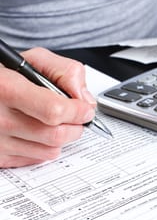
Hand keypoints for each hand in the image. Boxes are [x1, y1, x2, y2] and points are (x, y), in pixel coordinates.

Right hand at [0, 47, 96, 167]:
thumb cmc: (5, 76)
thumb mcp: (34, 60)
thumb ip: (65, 72)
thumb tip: (84, 99)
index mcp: (7, 88)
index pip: (54, 111)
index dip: (78, 111)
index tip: (86, 109)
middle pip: (56, 135)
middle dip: (76, 126)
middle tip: (77, 118)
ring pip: (50, 151)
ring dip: (62, 138)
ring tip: (56, 123)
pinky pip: (36, 160)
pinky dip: (45, 147)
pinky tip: (39, 132)